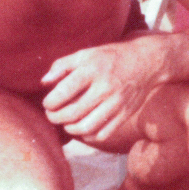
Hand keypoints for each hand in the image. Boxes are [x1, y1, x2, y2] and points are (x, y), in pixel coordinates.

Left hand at [41, 39, 159, 141]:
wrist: (145, 61)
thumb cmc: (110, 57)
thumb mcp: (85, 54)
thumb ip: (62, 66)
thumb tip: (44, 82)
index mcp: (92, 70)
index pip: (63, 92)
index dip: (50, 102)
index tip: (47, 103)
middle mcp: (105, 87)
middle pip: (73, 113)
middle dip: (56, 117)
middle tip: (51, 115)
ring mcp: (116, 103)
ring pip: (87, 127)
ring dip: (70, 129)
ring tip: (65, 123)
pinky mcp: (125, 114)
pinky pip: (103, 134)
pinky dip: (88, 136)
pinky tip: (83, 128)